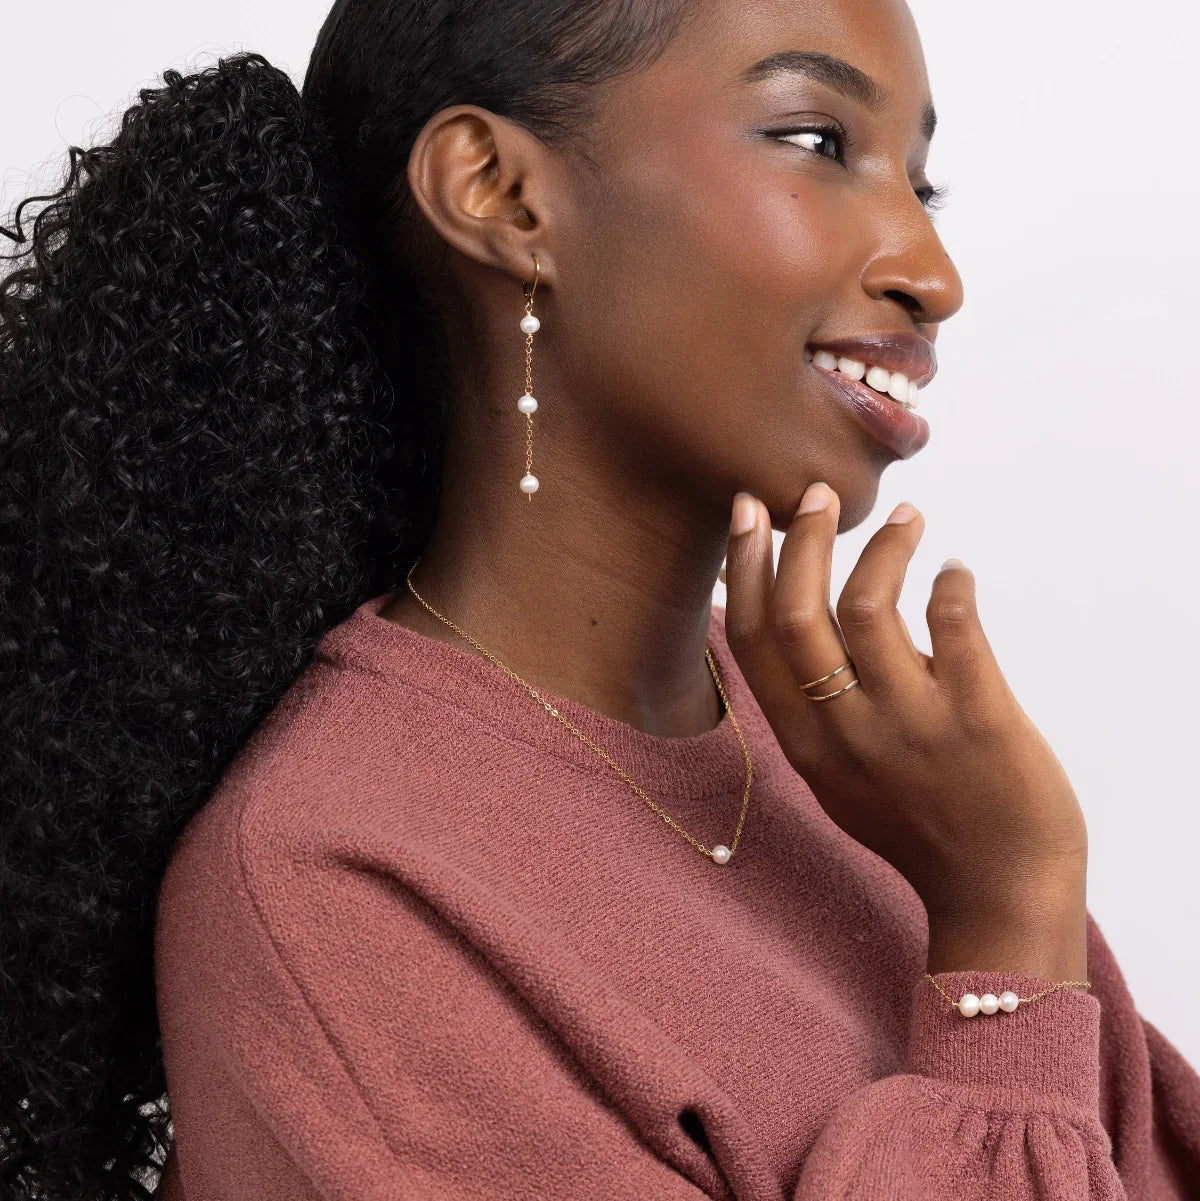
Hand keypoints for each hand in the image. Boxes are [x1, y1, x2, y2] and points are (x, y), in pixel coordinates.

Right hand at [722, 484, 1088, 971]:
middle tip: (818, 494)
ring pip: (868, 609)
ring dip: (882, 549)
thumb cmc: (919, 826)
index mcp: (805, 744)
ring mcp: (911, 727)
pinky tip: (954, 571)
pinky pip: (957, 630)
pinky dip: (951, 586)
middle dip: (800, 541)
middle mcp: (845, 733)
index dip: (745, 568)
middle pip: (798, 616)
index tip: (751, 512)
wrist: (998, 893)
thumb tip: (809, 617)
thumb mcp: (838, 775)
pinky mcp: (980, 721)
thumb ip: (813, 709)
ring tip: (908, 518)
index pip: (753, 640)